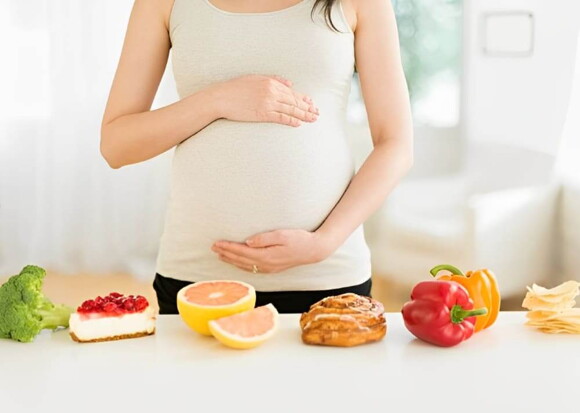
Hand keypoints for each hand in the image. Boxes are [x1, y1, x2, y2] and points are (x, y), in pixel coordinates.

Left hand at [211, 229, 334, 273]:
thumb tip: (248, 242)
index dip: (228, 247)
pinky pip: (251, 268)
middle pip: (240, 260)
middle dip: (226, 253)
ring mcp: (269, 268)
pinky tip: (237, 262)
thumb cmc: (299, 239)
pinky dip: (241, 265)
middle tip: (213, 247)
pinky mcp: (272, 268)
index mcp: (266, 256)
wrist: (314, 250)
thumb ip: (264, 238)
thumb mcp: (282, 235)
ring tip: (220, 255)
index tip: (216, 243)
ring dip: (231, 260)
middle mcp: (266, 265)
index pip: (242, 251)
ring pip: (244, 265)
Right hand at [212, 74, 319, 126]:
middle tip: (317, 113)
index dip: (304, 99)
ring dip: (303, 115)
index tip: (312, 103)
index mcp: (271, 82)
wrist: (221, 97)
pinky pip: (280, 117)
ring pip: (290, 110)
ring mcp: (268, 103)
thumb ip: (274, 79)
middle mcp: (272, 92)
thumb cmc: (236, 88)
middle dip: (307, 108)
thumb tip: (290, 83)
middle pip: (294, 101)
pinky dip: (291, 120)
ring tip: (312, 119)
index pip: (292, 92)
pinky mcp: (263, 113)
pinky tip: (298, 124)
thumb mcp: (256, 78)